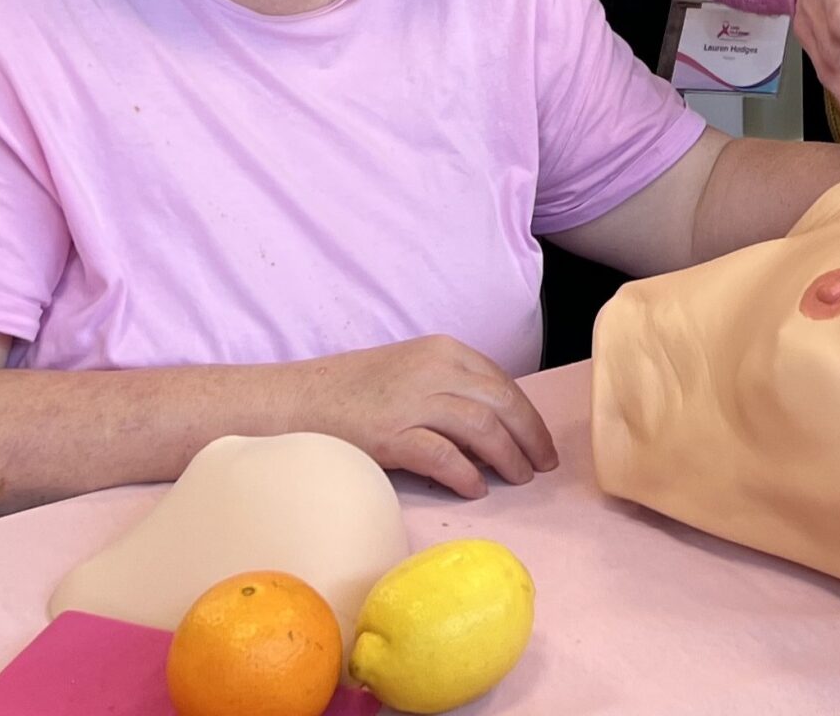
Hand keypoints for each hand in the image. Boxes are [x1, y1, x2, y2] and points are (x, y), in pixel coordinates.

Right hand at [286, 334, 555, 497]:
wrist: (297, 400)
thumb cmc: (355, 390)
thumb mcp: (412, 374)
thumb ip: (451, 391)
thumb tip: (494, 431)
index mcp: (443, 350)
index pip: (502, 382)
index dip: (528, 414)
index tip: (540, 440)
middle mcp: (434, 370)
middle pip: (502, 403)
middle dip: (530, 437)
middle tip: (543, 466)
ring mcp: (412, 401)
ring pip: (481, 428)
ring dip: (507, 457)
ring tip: (518, 480)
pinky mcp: (391, 434)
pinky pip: (444, 456)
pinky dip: (466, 474)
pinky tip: (476, 488)